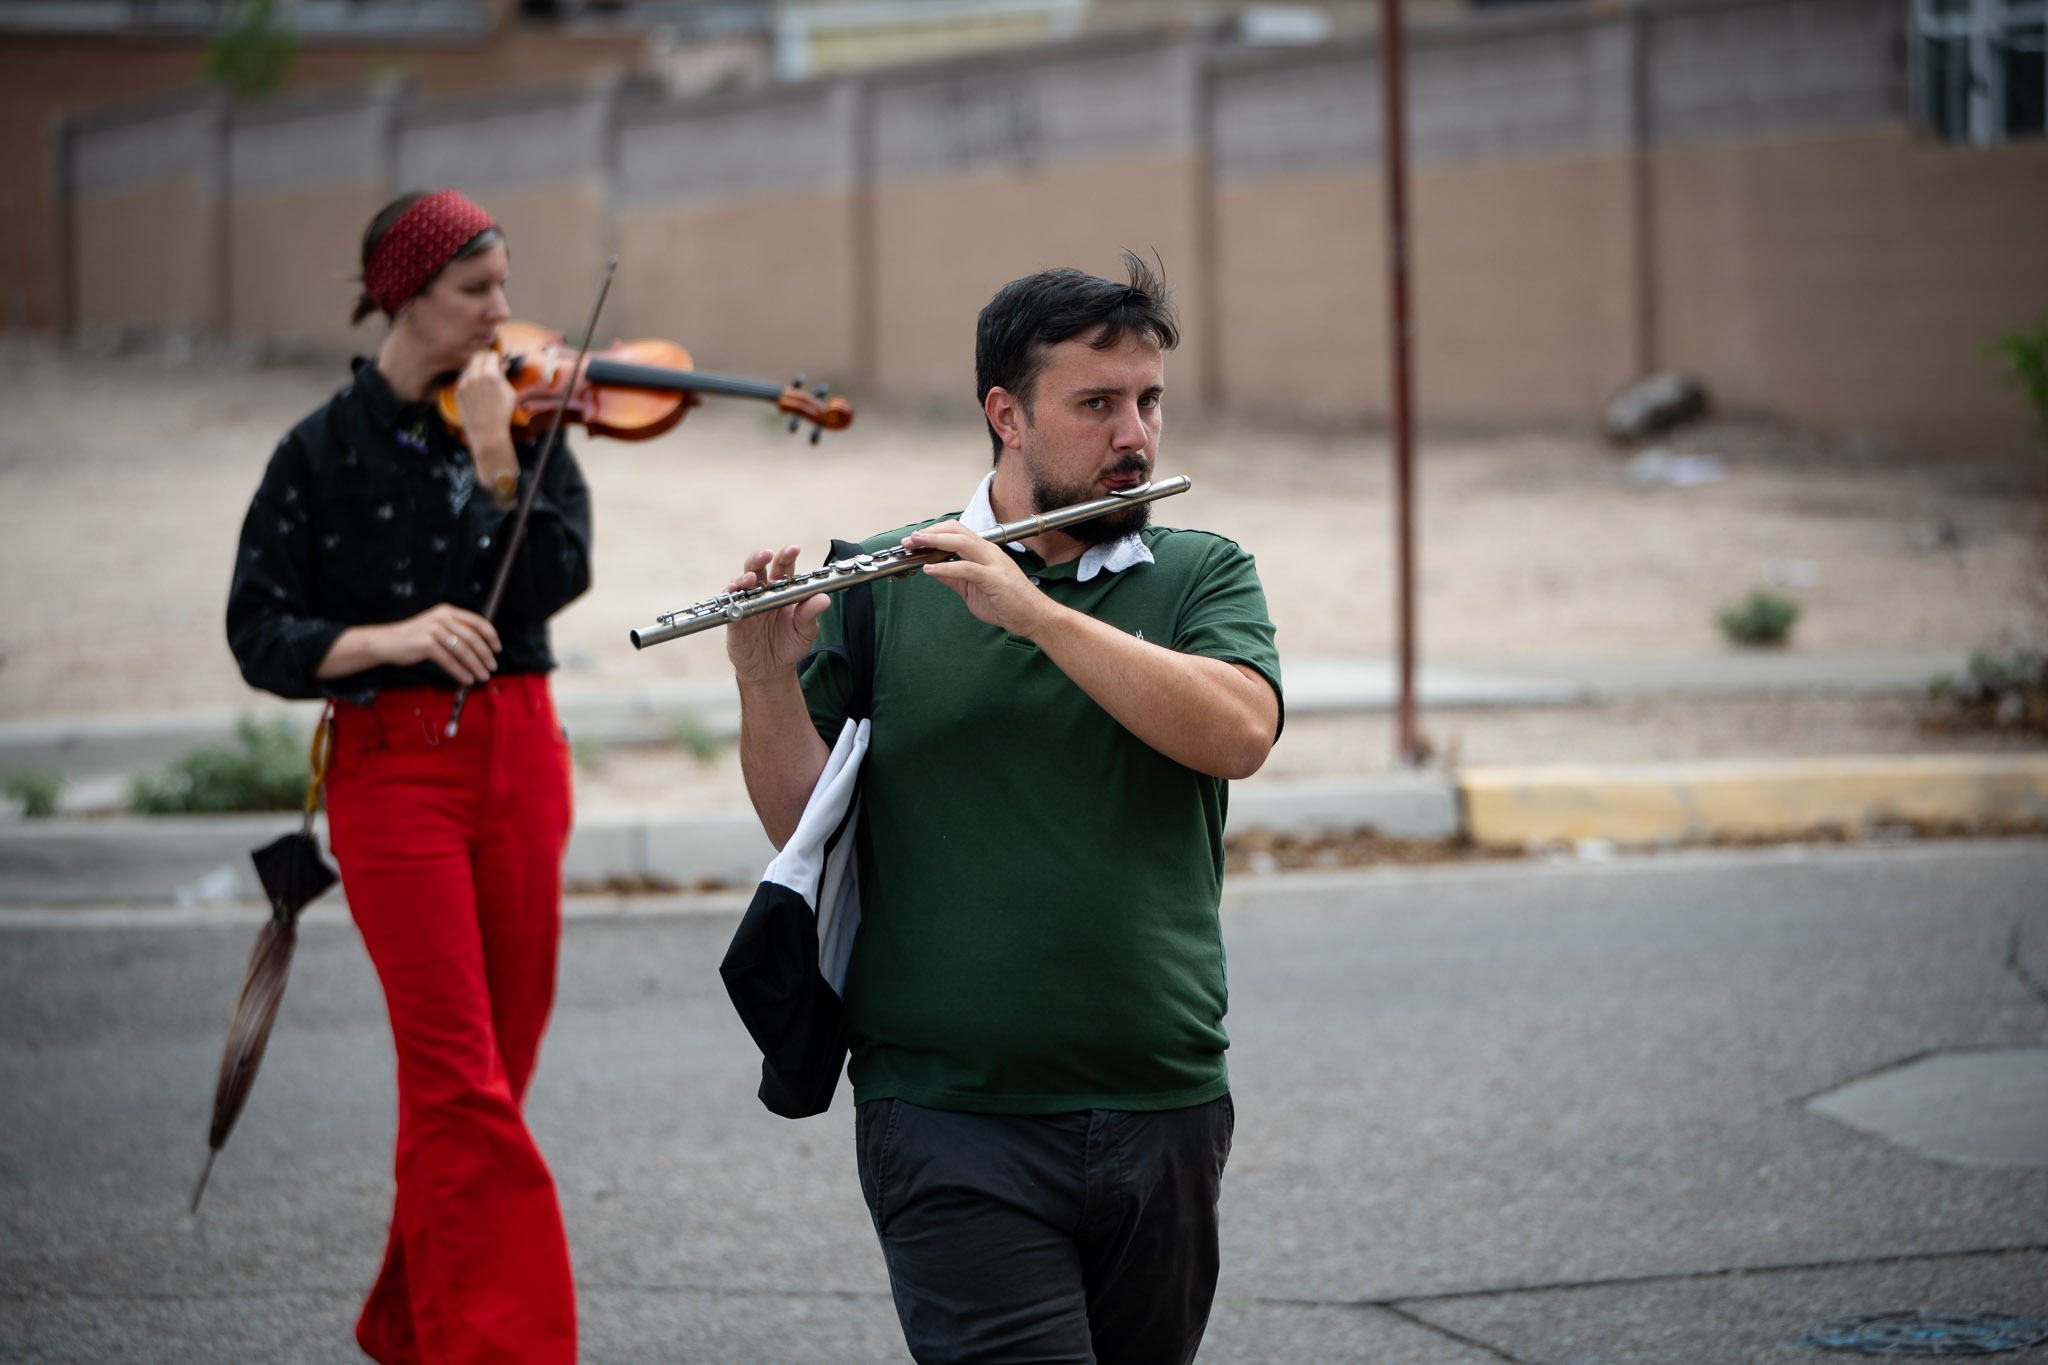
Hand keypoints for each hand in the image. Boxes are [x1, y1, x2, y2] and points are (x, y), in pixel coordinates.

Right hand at [374, 603, 502, 685]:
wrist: (387, 642)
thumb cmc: (415, 637)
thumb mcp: (437, 627)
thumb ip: (456, 631)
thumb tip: (481, 649)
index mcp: (447, 611)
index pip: (477, 621)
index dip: (490, 635)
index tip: (497, 649)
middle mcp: (441, 617)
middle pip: (472, 637)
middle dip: (485, 654)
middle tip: (492, 667)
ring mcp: (433, 630)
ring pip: (462, 650)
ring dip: (475, 665)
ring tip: (482, 676)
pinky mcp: (425, 644)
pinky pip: (448, 660)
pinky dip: (460, 671)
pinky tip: (467, 679)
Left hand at [453, 350, 518, 488]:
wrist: (487, 432)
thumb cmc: (502, 414)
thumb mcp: (510, 393)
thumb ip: (504, 376)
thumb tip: (502, 366)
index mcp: (489, 374)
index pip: (490, 355)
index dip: (496, 357)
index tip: (499, 360)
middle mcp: (474, 376)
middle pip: (477, 357)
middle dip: (484, 358)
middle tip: (490, 364)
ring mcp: (463, 384)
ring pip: (468, 367)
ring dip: (476, 368)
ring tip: (483, 377)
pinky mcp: (457, 392)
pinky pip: (463, 379)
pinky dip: (469, 379)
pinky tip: (476, 388)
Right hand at [724, 545, 830, 684]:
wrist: (771, 670)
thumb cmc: (789, 645)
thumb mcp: (805, 632)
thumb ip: (810, 614)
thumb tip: (824, 598)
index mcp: (783, 591)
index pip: (784, 568)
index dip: (787, 556)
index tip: (793, 549)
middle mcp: (763, 592)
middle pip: (759, 567)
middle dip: (761, 557)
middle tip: (768, 554)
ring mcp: (747, 603)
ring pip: (742, 581)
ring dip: (745, 575)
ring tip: (750, 578)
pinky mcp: (734, 617)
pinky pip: (730, 602)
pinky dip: (730, 594)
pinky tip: (734, 591)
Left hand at [907, 521, 1054, 637]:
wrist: (1033, 617)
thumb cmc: (1008, 603)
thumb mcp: (972, 589)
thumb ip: (954, 578)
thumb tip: (933, 569)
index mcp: (984, 552)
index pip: (956, 532)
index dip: (933, 533)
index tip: (914, 541)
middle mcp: (988, 552)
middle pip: (956, 530)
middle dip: (929, 533)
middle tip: (909, 541)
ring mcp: (992, 563)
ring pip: (960, 542)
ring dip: (934, 542)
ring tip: (915, 546)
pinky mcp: (994, 578)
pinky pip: (966, 568)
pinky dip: (946, 567)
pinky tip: (930, 569)